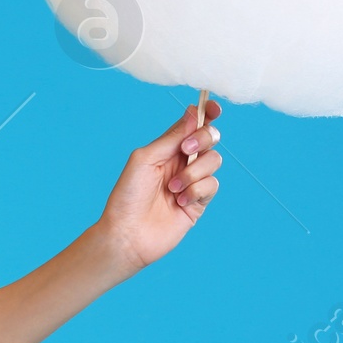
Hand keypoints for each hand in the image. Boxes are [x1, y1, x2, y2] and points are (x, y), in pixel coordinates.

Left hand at [94, 100, 223, 277]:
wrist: (128, 233)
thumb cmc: (128, 194)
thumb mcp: (146, 158)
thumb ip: (172, 138)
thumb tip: (193, 114)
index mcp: (166, 147)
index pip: (192, 123)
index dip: (206, 113)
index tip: (214, 109)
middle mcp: (182, 161)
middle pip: (210, 137)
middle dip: (203, 139)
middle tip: (186, 151)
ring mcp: (192, 181)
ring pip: (214, 161)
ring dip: (193, 173)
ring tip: (172, 189)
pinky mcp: (200, 202)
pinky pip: (212, 185)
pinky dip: (196, 191)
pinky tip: (179, 202)